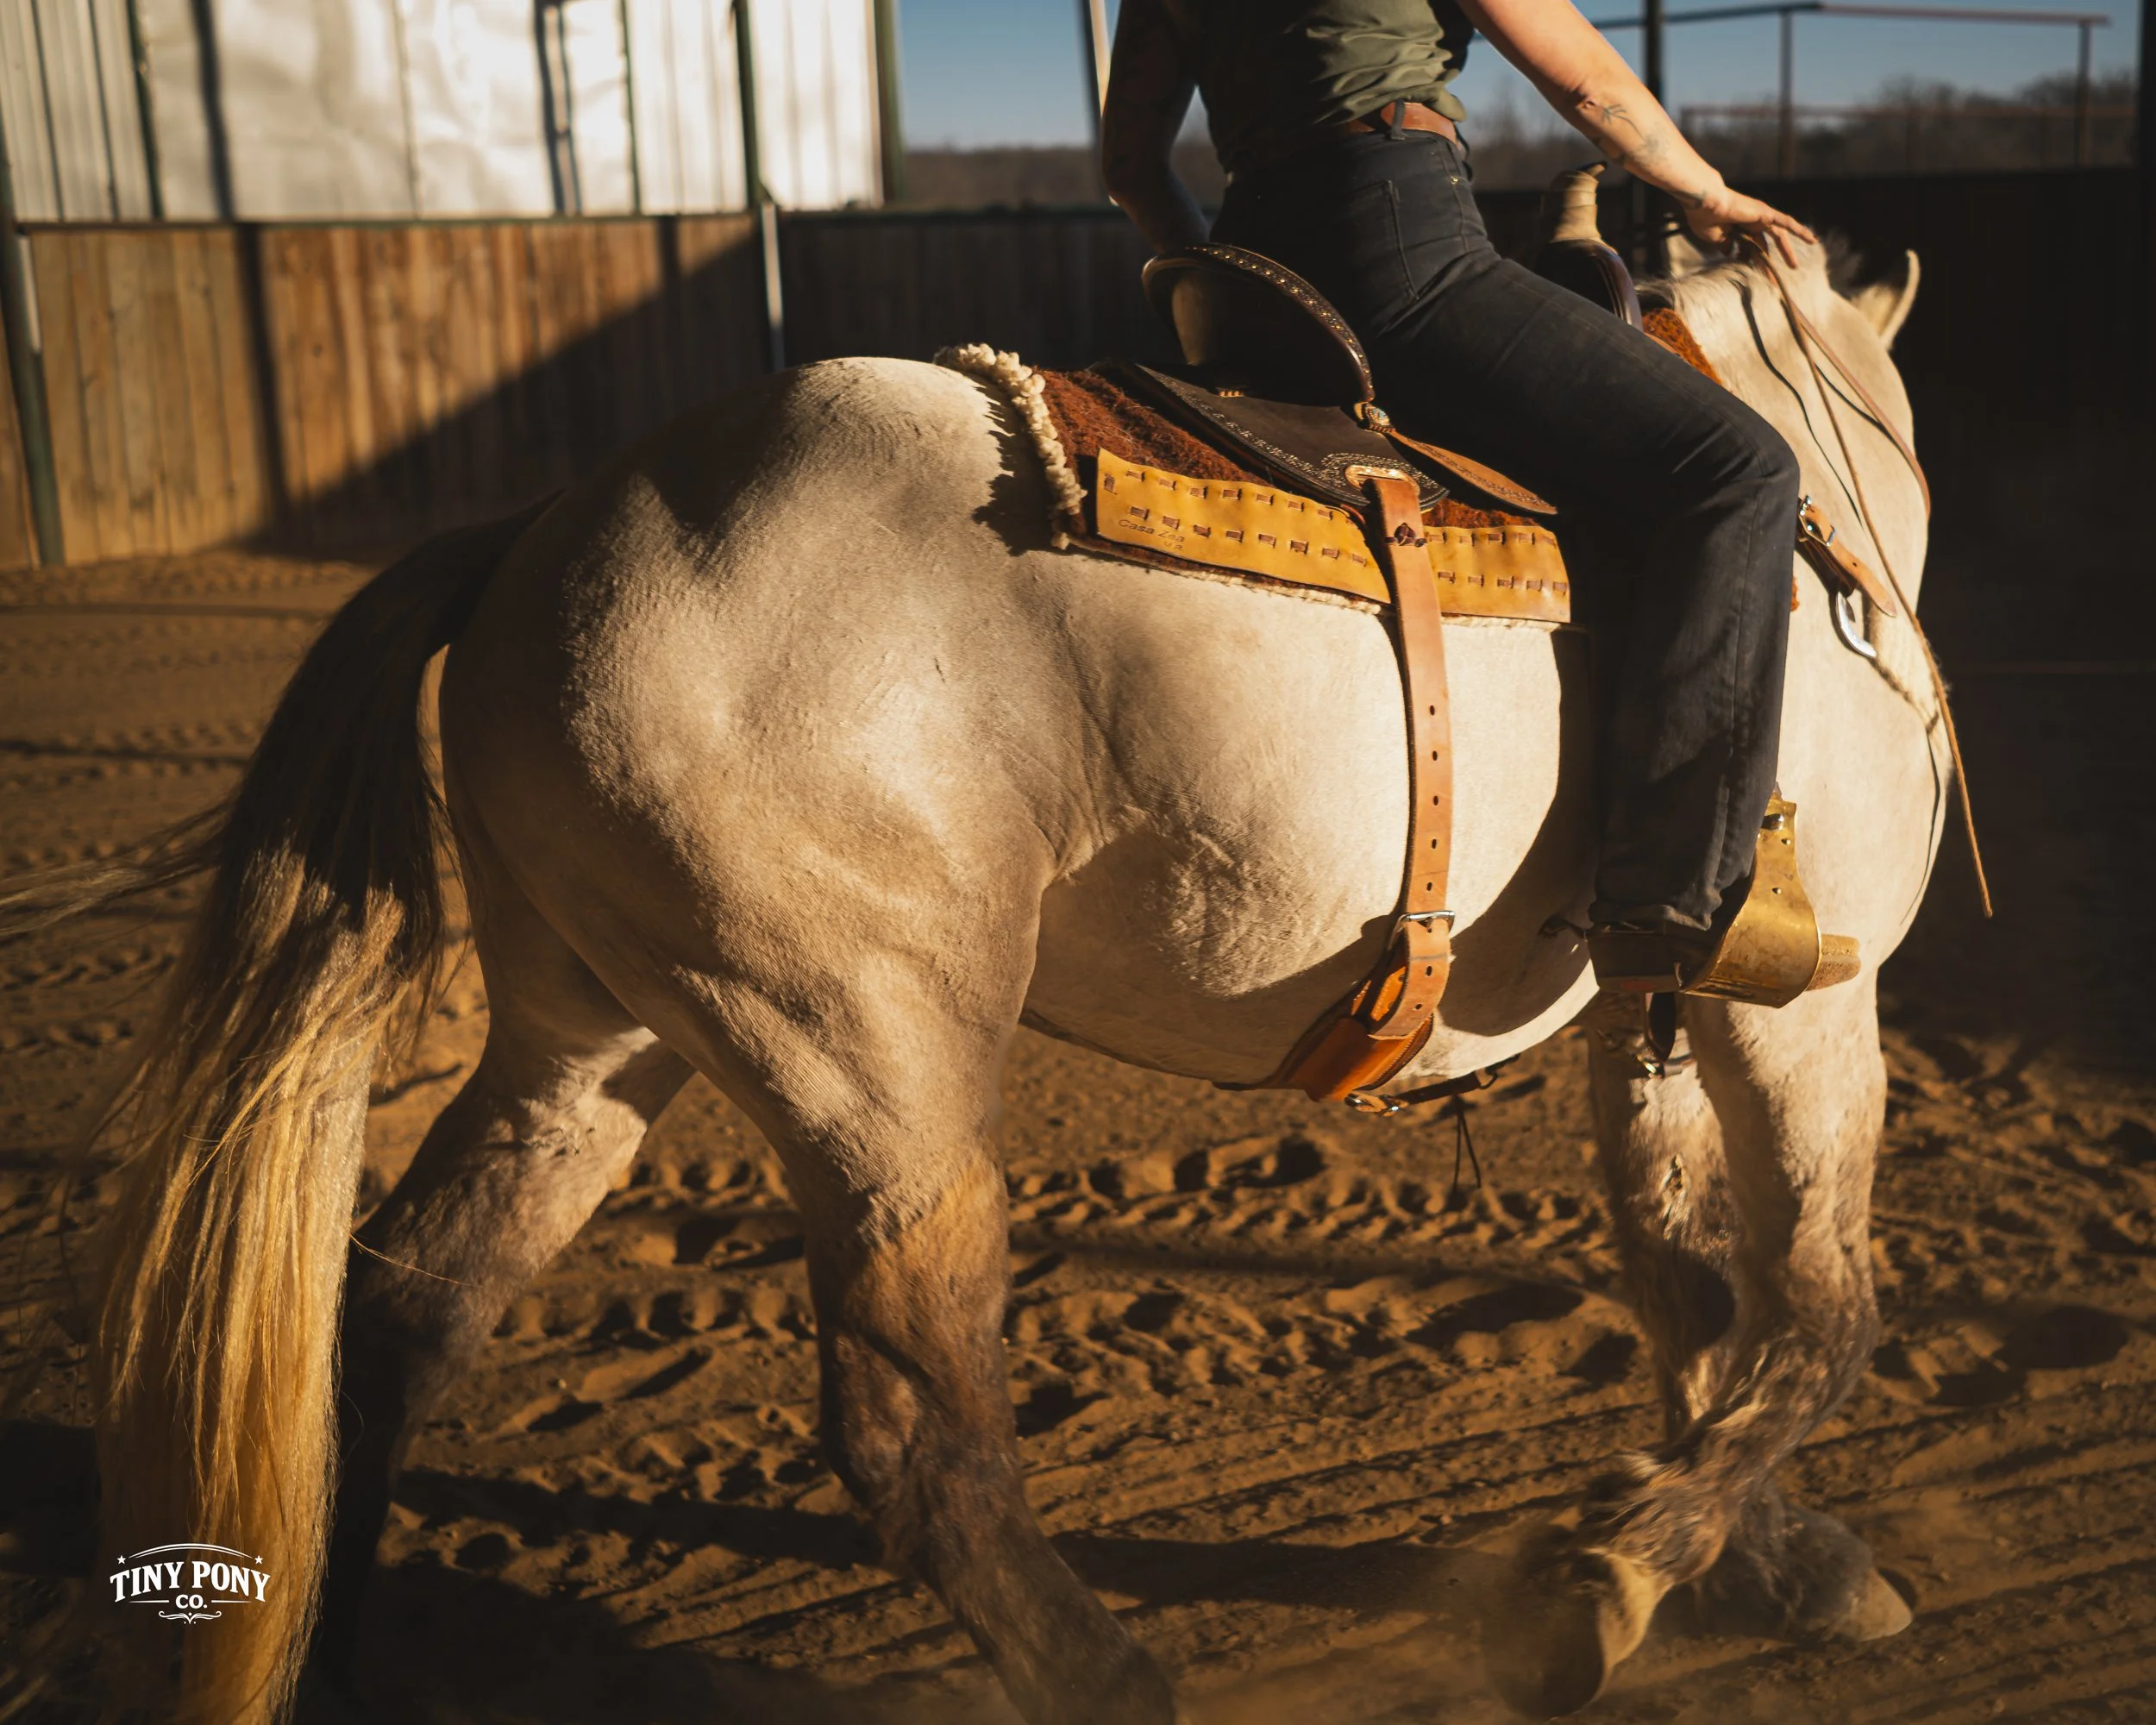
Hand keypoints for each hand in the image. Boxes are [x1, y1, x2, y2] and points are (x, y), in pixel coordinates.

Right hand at [1684, 184, 1815, 265]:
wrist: (1707, 204)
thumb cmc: (1706, 219)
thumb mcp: (1716, 238)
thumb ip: (1725, 245)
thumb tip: (1729, 253)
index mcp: (1738, 229)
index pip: (1750, 249)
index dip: (1753, 263)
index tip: (1755, 278)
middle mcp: (1751, 222)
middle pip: (1765, 245)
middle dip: (1769, 263)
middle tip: (1774, 280)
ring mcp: (1760, 217)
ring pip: (1779, 236)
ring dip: (1787, 252)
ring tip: (1794, 267)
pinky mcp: (1766, 214)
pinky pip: (1787, 223)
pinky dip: (1799, 230)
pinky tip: (1811, 240)